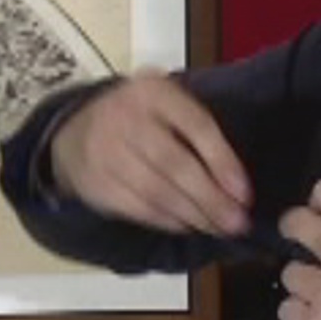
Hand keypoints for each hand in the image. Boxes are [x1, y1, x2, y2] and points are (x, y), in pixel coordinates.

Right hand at [46, 69, 250, 234]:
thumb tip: (236, 185)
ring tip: (218, 229)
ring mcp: (106, 151)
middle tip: (237, 223)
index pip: (197, 126)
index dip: (224, 162)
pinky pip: (139, 208)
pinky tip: (188, 226)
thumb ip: (198, 132)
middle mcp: (127, 117)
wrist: (76, 129)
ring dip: (193, 216)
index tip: (244, 193)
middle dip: (211, 198)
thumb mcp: (168, 104)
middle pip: (176, 164)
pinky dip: (168, 221)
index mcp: (154, 91)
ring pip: (157, 192)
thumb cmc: (141, 116)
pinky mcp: (96, 182)